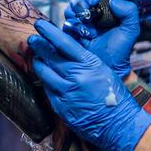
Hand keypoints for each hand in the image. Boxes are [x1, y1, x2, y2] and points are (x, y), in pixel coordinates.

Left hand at [29, 19, 150, 150]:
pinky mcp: (61, 107)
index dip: (49, 32)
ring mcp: (66, 92)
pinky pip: (48, 90)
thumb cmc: (115, 96)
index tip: (40, 24)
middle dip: (38, 45)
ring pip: (44, 73)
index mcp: (89, 64)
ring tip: (36, 58)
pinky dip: (46, 82)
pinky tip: (47, 79)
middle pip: (50, 56)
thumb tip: (66, 51)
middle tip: (32, 39)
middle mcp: (75, 77)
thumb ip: (84, 60)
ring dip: (39, 64)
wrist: (119, 125)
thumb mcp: (103, 70)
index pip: (64, 43)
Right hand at [62, 0, 139, 79]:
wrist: (109, 67)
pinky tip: (83, 36)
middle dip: (80, 3)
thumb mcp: (130, 30)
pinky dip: (73, 27)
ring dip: (77, 17)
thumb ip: (129, 12)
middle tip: (87, 14)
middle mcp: (89, 13)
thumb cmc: (119, 50)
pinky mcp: (70, 33)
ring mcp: (78, 23)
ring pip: (69, 9)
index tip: (94, 1)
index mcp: (103, 8)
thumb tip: (113, 0)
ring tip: (88, 30)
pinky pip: (65, 24)